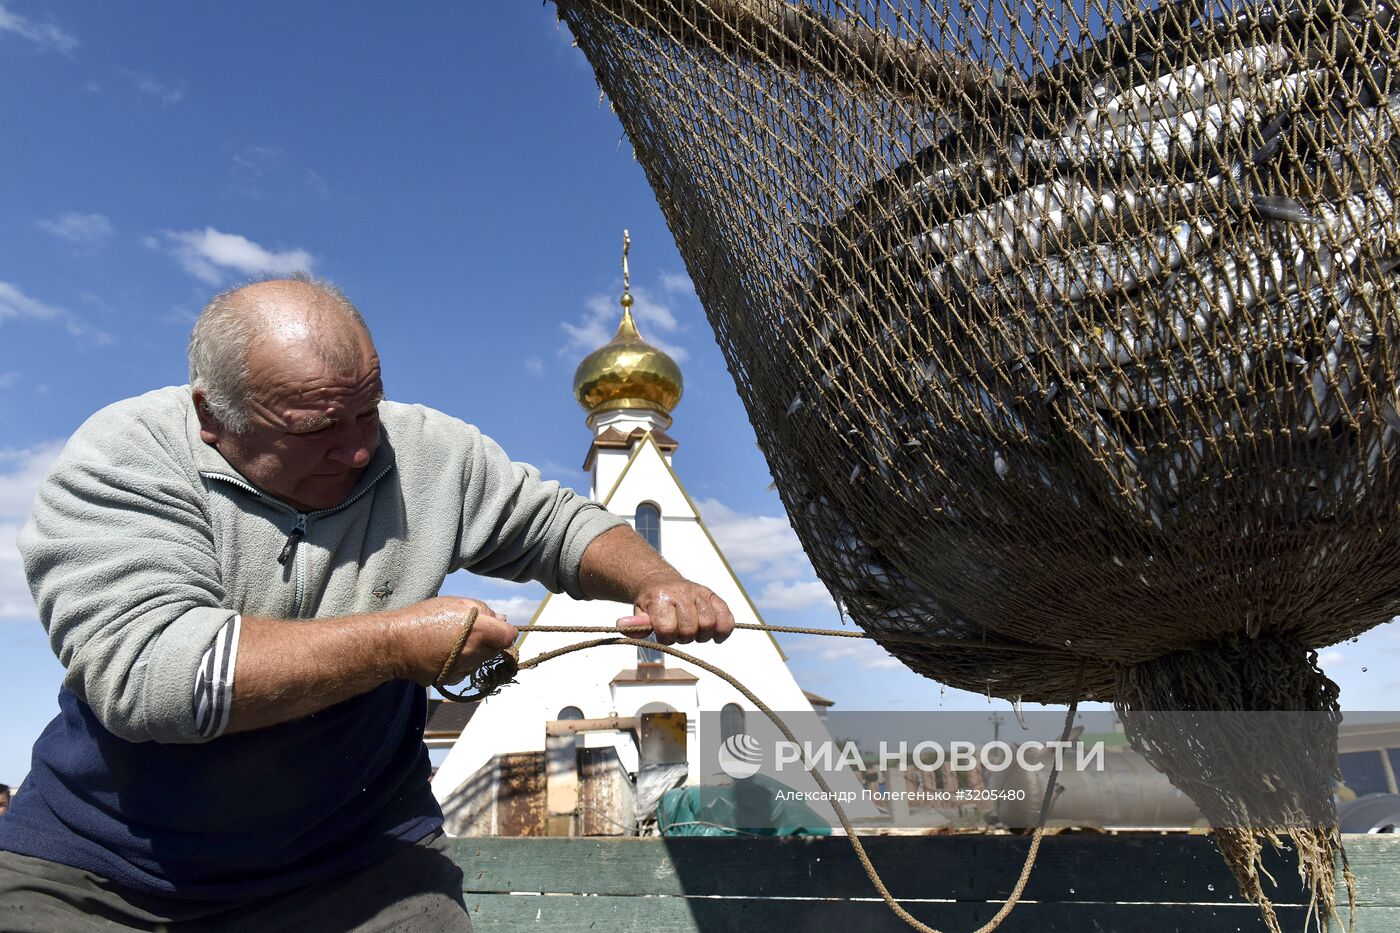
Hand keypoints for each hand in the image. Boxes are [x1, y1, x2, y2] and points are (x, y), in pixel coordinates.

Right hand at [394, 596, 517, 685]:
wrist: (396, 644)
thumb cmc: (425, 617)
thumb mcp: (457, 602)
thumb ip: (484, 611)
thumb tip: (501, 620)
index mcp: (480, 632)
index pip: (509, 637)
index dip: (504, 631)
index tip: (494, 627)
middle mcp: (476, 654)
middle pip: (496, 650)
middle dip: (489, 641)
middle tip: (469, 631)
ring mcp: (464, 670)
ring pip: (481, 661)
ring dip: (475, 653)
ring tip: (453, 641)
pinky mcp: (453, 680)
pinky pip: (466, 670)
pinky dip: (461, 663)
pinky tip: (444, 654)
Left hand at [622, 575, 734, 644]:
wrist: (660, 583)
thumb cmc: (650, 605)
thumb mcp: (638, 614)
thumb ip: (633, 624)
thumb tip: (622, 625)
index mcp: (660, 598)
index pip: (668, 629)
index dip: (666, 638)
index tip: (663, 634)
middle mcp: (681, 592)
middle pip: (690, 629)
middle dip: (684, 637)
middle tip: (678, 633)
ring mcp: (699, 593)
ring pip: (709, 624)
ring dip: (701, 635)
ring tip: (693, 631)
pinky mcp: (713, 596)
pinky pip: (726, 616)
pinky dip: (723, 630)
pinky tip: (715, 636)